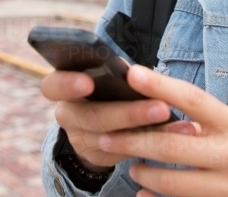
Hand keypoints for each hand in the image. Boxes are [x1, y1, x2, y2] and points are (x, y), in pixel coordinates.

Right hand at [40, 69, 191, 170]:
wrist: (101, 118)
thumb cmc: (104, 85)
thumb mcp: (102, 76)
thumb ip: (114, 73)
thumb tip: (135, 71)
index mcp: (63, 86)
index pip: (53, 86)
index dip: (68, 84)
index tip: (88, 82)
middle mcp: (67, 114)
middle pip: (92, 117)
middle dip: (129, 113)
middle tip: (161, 107)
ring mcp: (80, 139)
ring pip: (110, 139)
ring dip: (145, 130)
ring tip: (173, 120)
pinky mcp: (98, 156)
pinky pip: (124, 151)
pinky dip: (150, 142)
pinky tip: (174, 136)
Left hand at [97, 65, 227, 196]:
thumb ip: (202, 120)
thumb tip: (156, 101)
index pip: (193, 100)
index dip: (161, 85)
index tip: (131, 73)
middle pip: (172, 147)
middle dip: (133, 141)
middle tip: (106, 137)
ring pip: (174, 183)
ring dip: (144, 174)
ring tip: (130, 165)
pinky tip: (144, 194)